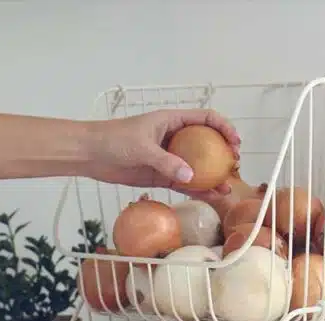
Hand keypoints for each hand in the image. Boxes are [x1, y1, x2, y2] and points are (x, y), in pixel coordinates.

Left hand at [84, 108, 240, 194]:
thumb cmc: (113, 140)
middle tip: (233, 167)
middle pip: (205, 144)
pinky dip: (195, 190)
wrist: (90, 154)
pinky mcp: (159, 175)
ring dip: (211, 177)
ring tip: (225, 188)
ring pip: (196, 167)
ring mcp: (168, 158)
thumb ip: (166, 162)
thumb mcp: (142, 148)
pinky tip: (208, 197)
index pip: (205, 118)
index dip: (224, 127)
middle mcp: (173, 138)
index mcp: (171, 121)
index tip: (235, 142)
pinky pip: (182, 183)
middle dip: (222, 155)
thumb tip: (189, 177)